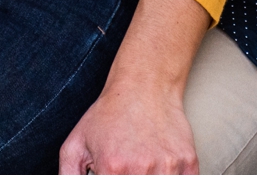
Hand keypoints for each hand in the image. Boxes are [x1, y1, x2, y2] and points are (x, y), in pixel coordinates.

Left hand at [58, 80, 196, 174]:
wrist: (145, 85)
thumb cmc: (109, 115)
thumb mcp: (75, 145)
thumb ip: (68, 176)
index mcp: (112, 168)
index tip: (110, 174)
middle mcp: (141, 169)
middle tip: (124, 169)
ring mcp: (168, 166)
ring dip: (149, 179)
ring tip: (140, 166)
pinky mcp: (188, 162)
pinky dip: (171, 178)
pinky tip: (158, 167)